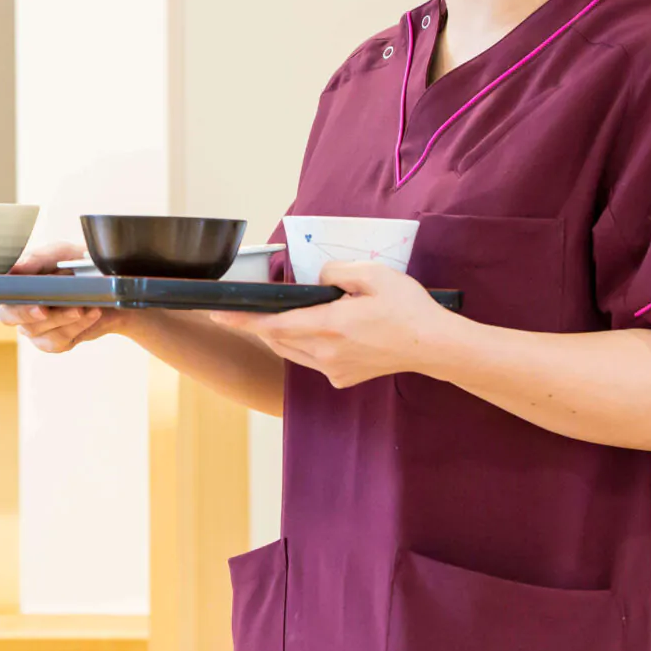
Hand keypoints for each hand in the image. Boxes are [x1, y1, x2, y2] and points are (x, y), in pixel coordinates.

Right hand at [0, 240, 124, 353]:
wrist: (109, 287)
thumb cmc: (78, 266)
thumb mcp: (61, 254)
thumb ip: (38, 259)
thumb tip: (16, 268)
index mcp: (17, 286)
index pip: (3, 297)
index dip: (14, 300)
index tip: (35, 302)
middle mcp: (21, 309)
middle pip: (12, 317)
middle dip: (31, 313)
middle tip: (48, 309)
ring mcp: (36, 328)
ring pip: (38, 331)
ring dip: (62, 318)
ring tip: (83, 306)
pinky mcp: (55, 342)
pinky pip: (59, 340)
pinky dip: (78, 326)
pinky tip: (92, 313)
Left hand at [211, 260, 451, 388]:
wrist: (433, 346)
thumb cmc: (407, 308)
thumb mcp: (373, 274)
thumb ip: (336, 272)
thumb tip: (318, 278)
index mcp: (329, 326)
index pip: (273, 323)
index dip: (242, 320)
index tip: (217, 315)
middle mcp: (325, 352)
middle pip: (278, 339)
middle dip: (260, 325)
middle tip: (245, 310)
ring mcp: (333, 369)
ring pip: (292, 352)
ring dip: (282, 335)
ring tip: (279, 317)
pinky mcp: (342, 379)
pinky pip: (311, 361)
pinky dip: (305, 345)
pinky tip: (319, 332)